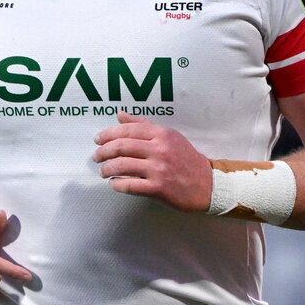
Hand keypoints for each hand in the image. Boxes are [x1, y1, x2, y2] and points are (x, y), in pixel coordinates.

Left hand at [92, 111, 212, 211]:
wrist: (208, 185)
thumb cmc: (186, 159)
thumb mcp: (169, 136)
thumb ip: (144, 125)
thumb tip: (120, 115)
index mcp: (162, 134)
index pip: (128, 129)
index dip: (108, 134)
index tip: (98, 140)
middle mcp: (160, 149)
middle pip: (121, 146)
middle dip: (103, 151)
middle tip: (96, 156)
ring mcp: (159, 169)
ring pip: (122, 165)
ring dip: (107, 168)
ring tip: (103, 171)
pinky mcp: (158, 188)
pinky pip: (130, 185)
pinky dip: (117, 184)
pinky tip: (114, 184)